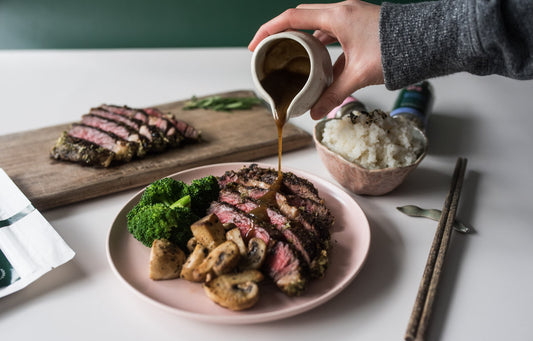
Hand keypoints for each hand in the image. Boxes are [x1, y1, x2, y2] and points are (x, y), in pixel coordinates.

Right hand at [249, 0, 383, 119]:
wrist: (427, 40)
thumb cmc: (396, 51)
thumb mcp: (359, 75)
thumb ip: (334, 94)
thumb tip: (314, 114)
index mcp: (337, 16)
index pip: (292, 17)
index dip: (269, 30)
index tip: (255, 45)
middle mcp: (341, 11)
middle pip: (301, 18)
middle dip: (282, 34)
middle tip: (269, 52)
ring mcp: (350, 17)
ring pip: (317, 27)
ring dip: (303, 41)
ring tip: (291, 60)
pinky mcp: (358, 25)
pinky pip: (332, 34)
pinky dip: (322, 47)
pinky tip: (319, 66)